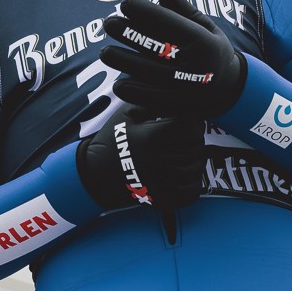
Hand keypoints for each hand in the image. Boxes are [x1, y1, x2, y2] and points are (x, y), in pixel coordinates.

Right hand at [76, 103, 205, 210]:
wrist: (95, 174)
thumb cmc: (112, 139)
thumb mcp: (128, 114)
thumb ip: (153, 102)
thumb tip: (176, 92)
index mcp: (153, 137)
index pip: (191, 126)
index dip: (192, 120)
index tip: (186, 119)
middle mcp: (161, 160)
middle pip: (196, 146)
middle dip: (193, 138)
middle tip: (183, 135)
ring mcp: (163, 181)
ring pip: (196, 167)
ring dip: (193, 158)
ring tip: (183, 152)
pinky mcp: (163, 198)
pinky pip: (192, 191)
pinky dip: (192, 181)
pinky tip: (183, 172)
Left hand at [100, 0, 245, 118]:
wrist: (229, 90)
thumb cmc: (212, 50)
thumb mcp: (204, 27)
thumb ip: (181, 8)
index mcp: (202, 41)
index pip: (167, 22)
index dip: (143, 11)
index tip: (126, 4)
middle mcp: (194, 65)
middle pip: (151, 47)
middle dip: (126, 33)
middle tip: (109, 23)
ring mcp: (184, 89)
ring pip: (144, 75)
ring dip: (121, 63)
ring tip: (107, 53)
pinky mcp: (176, 108)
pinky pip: (146, 100)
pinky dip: (130, 92)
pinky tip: (121, 83)